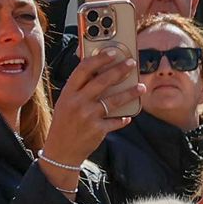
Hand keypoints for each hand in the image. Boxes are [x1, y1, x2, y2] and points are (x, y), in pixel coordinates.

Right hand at [42, 47, 140, 170]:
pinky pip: (116, 121)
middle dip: (120, 70)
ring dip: (130, 93)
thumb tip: (101, 74)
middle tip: (132, 64)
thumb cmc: (65, 124)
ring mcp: (88, 116)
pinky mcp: (98, 130)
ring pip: (114, 100)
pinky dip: (123, 119)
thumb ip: (80, 90)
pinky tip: (129, 116)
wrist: (61, 152)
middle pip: (102, 81)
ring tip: (141, 87)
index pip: (84, 69)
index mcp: (68, 93)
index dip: (99, 58)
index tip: (112, 52)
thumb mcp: (65, 103)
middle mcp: (77, 102)